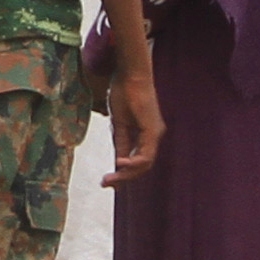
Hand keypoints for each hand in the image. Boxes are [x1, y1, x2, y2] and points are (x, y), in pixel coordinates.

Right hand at [103, 52, 164, 186]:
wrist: (130, 75)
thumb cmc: (123, 93)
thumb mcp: (118, 123)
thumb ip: (121, 143)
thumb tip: (118, 161)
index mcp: (145, 135)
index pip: (137, 160)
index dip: (123, 173)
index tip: (106, 181)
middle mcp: (153, 136)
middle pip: (142, 166)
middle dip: (124, 178)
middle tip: (105, 184)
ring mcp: (154, 133)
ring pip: (145, 163)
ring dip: (128, 174)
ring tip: (111, 178)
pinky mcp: (152, 130)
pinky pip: (146, 154)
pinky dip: (134, 162)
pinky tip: (121, 164)